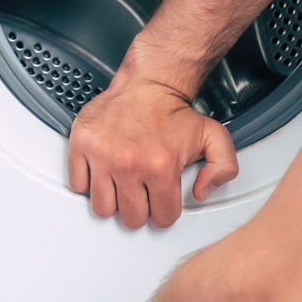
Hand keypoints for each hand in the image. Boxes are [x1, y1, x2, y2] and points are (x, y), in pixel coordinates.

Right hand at [67, 74, 239, 229]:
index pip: (162, 217)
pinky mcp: (81, 145)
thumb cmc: (173, 111)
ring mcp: (102, 155)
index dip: (165, 212)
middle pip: (131, 219)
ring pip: (102, 208)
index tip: (163, 201)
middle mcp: (129, 164)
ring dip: (114, 202)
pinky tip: (102, 176)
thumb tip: (201, 193)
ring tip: (122, 188)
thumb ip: (223, 168)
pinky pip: (78, 185)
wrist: (149, 82)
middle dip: (140, 210)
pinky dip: (88, 184)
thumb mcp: (214, 137)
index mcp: (160, 166)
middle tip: (142, 194)